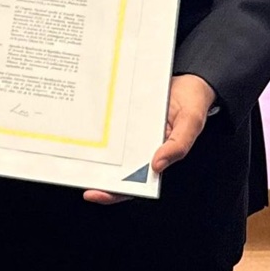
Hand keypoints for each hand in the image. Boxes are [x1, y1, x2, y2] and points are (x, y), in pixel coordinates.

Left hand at [82, 74, 215, 205]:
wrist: (191, 78)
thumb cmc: (194, 102)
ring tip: (75, 154)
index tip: (96, 193)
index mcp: (157, 156)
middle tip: (76, 174)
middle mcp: (141, 147)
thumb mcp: (191, 123)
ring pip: (111, 148)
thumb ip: (178, 146)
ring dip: (95, 151)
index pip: (134, 183)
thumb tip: (157, 166)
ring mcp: (133, 132)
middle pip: (116, 168)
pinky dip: (101, 128)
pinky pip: (113, 125)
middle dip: (96, 174)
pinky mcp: (126, 115)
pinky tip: (87, 126)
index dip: (115, 191)